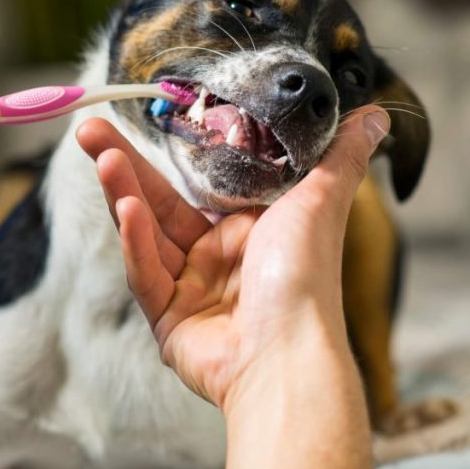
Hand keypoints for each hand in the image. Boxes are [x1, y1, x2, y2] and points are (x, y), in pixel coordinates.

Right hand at [77, 106, 388, 409]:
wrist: (290, 354)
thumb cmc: (308, 279)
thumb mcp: (323, 200)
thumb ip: (341, 154)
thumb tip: (377, 114)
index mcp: (250, 228)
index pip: (200, 181)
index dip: (171, 150)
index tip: (145, 116)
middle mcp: (219, 255)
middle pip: (162, 202)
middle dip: (126, 165)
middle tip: (92, 129)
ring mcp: (192, 288)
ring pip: (148, 233)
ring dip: (124, 194)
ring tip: (102, 156)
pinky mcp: (169, 319)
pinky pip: (147, 275)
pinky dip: (137, 243)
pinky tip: (126, 209)